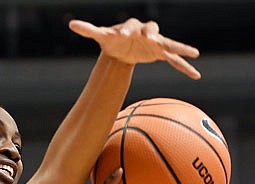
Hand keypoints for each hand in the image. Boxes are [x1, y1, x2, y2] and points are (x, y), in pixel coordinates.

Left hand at [69, 18, 200, 79]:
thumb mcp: (101, 35)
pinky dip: (184, 67)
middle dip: (152, 34)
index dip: (125, 29)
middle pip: (152, 30)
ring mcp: (155, 43)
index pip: (129, 26)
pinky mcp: (160, 53)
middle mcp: (146, 32)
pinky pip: (174, 60)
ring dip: (180, 48)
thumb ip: (88, 29)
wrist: (122, 46)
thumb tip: (70, 24)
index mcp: (131, 26)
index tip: (121, 35)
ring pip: (170, 44)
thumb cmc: (112, 39)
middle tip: (151, 39)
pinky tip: (196, 75)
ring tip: (194, 53)